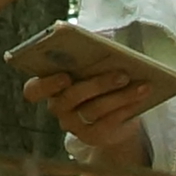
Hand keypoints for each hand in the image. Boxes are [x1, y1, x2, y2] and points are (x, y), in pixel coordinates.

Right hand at [14, 25, 175, 152]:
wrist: (113, 114)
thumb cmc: (98, 78)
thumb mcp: (93, 62)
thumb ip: (91, 49)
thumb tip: (103, 38)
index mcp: (49, 86)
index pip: (33, 90)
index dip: (46, 84)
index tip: (64, 75)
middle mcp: (57, 108)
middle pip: (70, 98)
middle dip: (98, 84)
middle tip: (122, 74)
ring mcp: (74, 125)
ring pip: (94, 110)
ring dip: (120, 95)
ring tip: (142, 84)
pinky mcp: (92, 137)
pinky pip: (108, 123)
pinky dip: (127, 107)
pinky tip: (142, 96)